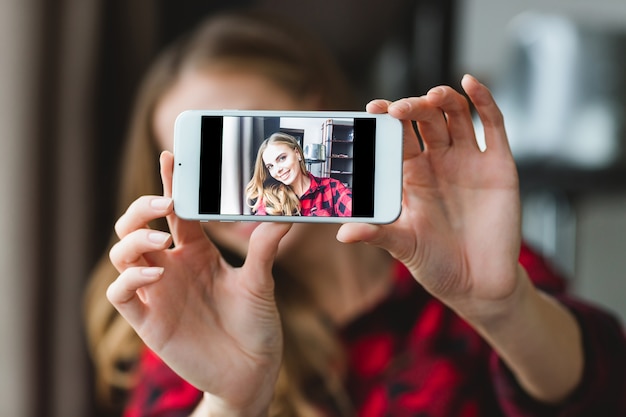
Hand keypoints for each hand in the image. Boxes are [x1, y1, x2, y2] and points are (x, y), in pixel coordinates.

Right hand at [107, 151, 289, 414]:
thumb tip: (286, 211)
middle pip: (137, 225)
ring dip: (135, 239)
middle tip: (163, 201)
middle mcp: (172, 266)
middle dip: (142, 207)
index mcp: (197, 251)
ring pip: (121, 253)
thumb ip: (265, 246)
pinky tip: (157, 273)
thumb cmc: (256, 325)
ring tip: (163, 237)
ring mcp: (157, 292)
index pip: (175, 210)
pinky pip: (121, 292)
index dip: (170, 183)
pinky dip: (131, 277)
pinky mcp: (148, 321)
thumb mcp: (261, 281)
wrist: (252, 371)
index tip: (170, 156)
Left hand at [338, 75, 521, 320]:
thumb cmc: (437, 264)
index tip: (372, 109)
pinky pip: (493, 125)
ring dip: (443, 99)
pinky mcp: (499, 165)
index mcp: (413, 176)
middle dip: (412, 108)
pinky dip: (484, 101)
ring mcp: (470, 161)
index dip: (385, 120)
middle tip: (398, 110)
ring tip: (432, 96)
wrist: (479, 285)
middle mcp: (440, 162)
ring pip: (456, 116)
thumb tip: (343, 234)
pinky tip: (471, 84)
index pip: (397, 137)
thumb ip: (377, 234)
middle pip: (425, 120)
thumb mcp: (403, 246)